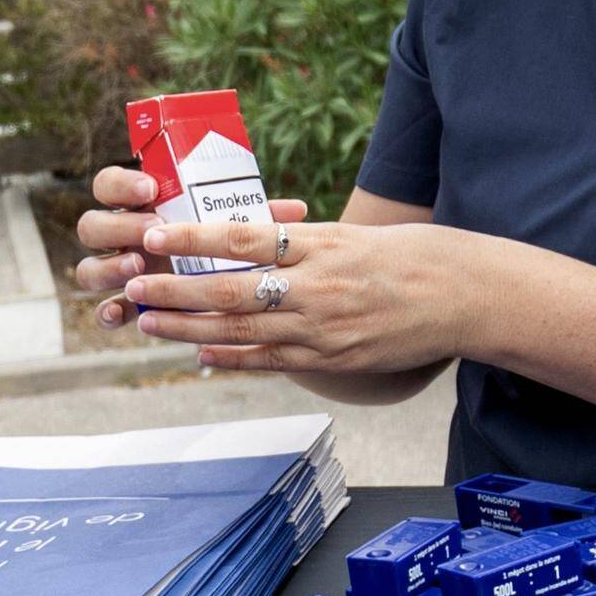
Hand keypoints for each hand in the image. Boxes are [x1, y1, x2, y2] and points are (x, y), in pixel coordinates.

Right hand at [72, 165, 314, 341]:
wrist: (226, 291)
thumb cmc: (229, 247)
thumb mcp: (238, 228)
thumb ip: (253, 216)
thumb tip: (297, 209)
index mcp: (141, 208)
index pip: (110, 185)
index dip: (123, 185)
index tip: (151, 188)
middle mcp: (122, 238)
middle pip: (92, 226)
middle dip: (118, 227)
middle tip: (151, 231)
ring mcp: (118, 273)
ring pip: (88, 268)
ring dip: (109, 267)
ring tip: (138, 266)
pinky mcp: (123, 306)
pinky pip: (103, 311)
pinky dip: (109, 312)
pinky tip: (123, 315)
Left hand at [114, 206, 480, 381]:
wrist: (462, 296)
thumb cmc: (407, 256)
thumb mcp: (351, 235)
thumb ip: (300, 241)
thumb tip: (246, 240)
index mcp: (320, 245)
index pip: (244, 240)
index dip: (195, 240)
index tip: (156, 235)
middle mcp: (317, 287)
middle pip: (230, 290)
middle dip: (175, 290)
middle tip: (132, 283)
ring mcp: (323, 328)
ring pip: (242, 329)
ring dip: (189, 327)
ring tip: (148, 320)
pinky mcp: (333, 358)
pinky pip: (272, 361)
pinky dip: (234, 358)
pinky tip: (201, 355)